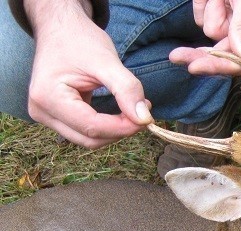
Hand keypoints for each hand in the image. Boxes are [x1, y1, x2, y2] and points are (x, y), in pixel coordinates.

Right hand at [26, 1, 152, 148]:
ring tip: (133, 111)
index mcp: (48, 97)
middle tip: (143, 114)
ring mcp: (46, 116)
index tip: (147, 118)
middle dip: (119, 131)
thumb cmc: (79, 40)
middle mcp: (41, 111)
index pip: (92, 127)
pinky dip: (106, 126)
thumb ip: (126, 89)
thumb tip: (144, 118)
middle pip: (90, 139)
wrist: (61, 29)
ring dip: (114, 131)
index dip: (123, 127)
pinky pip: (85, 131)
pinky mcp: (56, 117)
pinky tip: (120, 112)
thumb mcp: (106, 61)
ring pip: (88, 139)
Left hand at [169, 0, 240, 74]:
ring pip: (210, 31)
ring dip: (211, 9)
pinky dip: (203, 3)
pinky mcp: (215, 13)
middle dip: (200, 55)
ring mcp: (230, 24)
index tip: (196, 65)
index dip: (220, 65)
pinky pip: (201, 16)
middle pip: (222, 55)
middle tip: (177, 57)